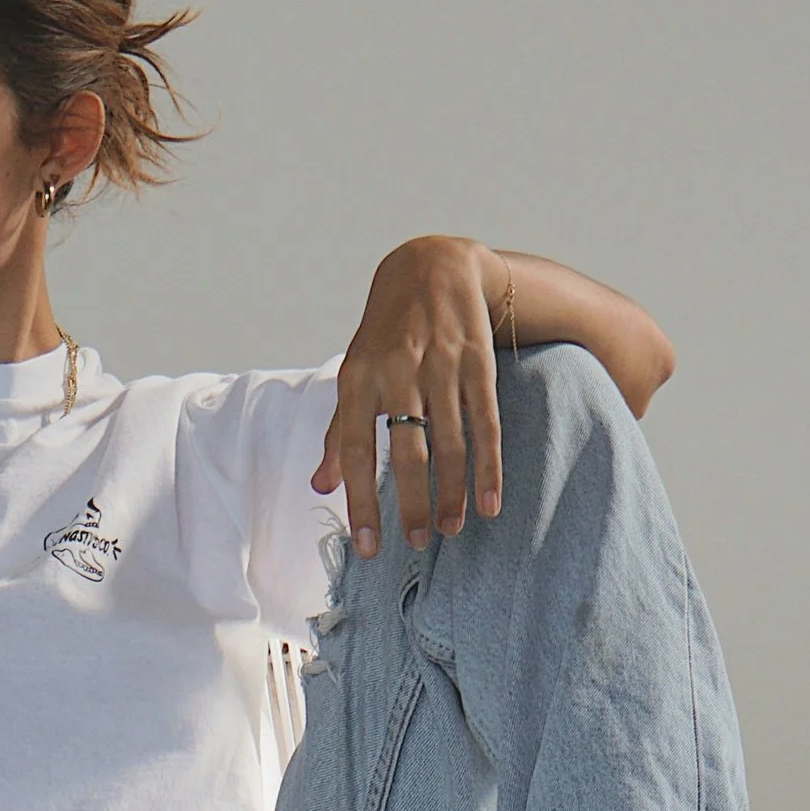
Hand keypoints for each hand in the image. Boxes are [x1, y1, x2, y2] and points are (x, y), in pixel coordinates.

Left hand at [314, 237, 504, 556]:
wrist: (431, 265)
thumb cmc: (386, 333)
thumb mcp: (353, 372)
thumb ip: (338, 432)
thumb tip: (320, 488)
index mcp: (357, 378)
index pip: (356, 449)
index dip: (361, 499)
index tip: (367, 545)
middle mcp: (397, 372)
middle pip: (405, 451)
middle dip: (410, 503)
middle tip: (414, 544)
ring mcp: (440, 367)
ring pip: (448, 442)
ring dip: (451, 492)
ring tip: (449, 530)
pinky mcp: (477, 363)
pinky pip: (485, 423)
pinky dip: (488, 467)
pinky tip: (489, 501)